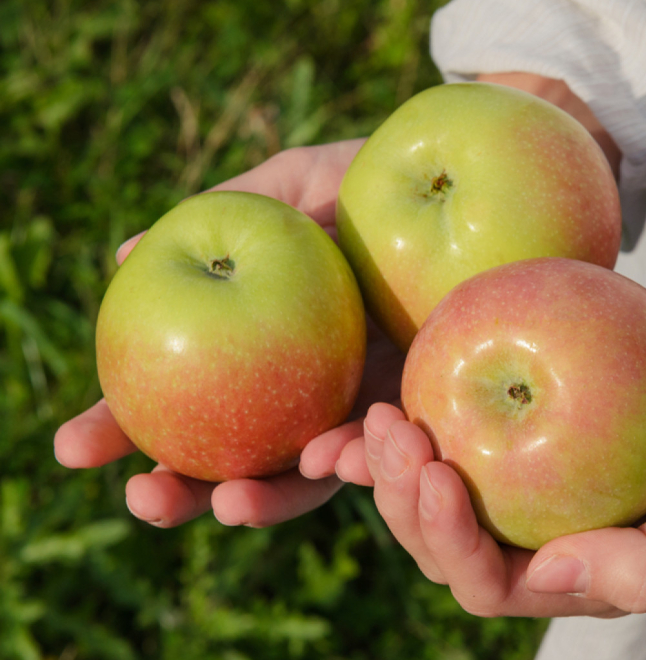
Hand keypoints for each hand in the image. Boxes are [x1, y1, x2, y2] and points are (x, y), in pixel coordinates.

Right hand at [55, 139, 406, 527]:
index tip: (73, 447)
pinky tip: (328, 459)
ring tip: (230, 502)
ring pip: (305, 477)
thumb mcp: (301, 184)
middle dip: (181, 489)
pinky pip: (387, 452)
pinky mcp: (425, 412)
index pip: (183, 395)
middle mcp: (308, 386)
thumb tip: (125, 256)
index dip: (127, 425)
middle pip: (233, 456)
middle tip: (143, 497)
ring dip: (263, 499)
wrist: (484, 181)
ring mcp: (364, 405)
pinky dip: (354, 462)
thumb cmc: (383, 177)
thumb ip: (224, 214)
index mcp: (263, 343)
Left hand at [346, 254, 645, 616]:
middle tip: (388, 432)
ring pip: (439, 483)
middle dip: (403, 503)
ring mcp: (536, 465)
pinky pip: (459, 411)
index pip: (492, 583)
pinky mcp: (528, 403)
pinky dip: (416, 402)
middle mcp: (550, 523)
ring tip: (373, 415)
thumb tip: (544, 579)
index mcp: (586, 565)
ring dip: (392, 465)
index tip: (437, 469)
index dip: (448, 544)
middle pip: (447, 540)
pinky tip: (386, 378)